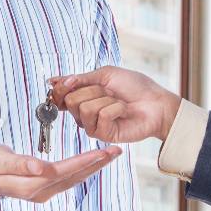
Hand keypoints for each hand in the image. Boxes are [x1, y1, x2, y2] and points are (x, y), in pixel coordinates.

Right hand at [0, 143, 122, 210]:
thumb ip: (18, 164)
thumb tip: (40, 168)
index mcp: (31, 185)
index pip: (63, 172)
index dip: (83, 162)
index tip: (101, 151)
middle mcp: (41, 192)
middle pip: (74, 177)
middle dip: (96, 164)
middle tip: (116, 150)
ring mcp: (43, 193)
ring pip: (74, 180)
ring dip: (93, 167)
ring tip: (110, 154)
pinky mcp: (44, 189)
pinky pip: (68, 179)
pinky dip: (82, 169)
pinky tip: (92, 162)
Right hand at [47, 66, 181, 143]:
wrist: (156, 103)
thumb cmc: (135, 87)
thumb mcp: (105, 75)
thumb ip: (79, 79)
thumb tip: (53, 81)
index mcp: (83, 98)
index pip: (60, 95)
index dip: (61, 88)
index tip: (69, 81)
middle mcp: (85, 114)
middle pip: (71, 100)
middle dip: (93, 91)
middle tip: (110, 92)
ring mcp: (93, 125)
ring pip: (84, 108)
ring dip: (106, 99)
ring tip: (118, 102)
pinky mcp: (104, 135)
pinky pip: (101, 115)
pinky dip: (116, 108)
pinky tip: (124, 111)